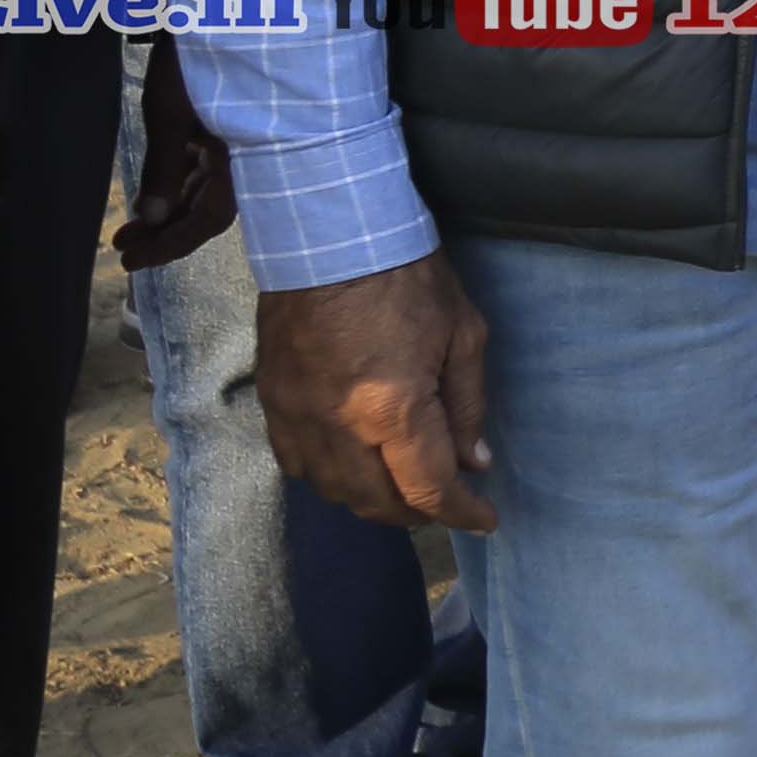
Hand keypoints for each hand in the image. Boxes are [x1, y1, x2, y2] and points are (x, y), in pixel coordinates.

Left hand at [125, 35, 238, 261]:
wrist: (240, 0)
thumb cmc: (204, 52)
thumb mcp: (171, 108)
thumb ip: (163, 165)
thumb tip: (149, 218)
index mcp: (242, 155)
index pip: (207, 219)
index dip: (169, 245)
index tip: (130, 260)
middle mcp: (250, 154)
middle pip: (208, 210)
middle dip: (165, 233)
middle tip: (125, 247)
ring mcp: (244, 139)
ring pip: (206, 190)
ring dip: (169, 210)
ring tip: (131, 227)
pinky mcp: (235, 123)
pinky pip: (209, 167)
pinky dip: (180, 183)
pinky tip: (158, 190)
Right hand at [257, 257, 498, 531]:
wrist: (329, 235)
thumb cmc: (407, 276)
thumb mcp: (463, 335)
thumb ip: (467, 407)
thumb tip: (474, 464)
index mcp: (392, 408)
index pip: (428, 488)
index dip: (461, 514)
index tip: (484, 521)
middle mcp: (338, 425)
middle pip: (377, 503)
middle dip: (418, 514)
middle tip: (446, 505)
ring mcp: (297, 416)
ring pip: (333, 491)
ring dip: (372, 501)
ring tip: (404, 490)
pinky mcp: (272, 401)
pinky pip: (296, 464)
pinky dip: (329, 478)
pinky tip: (353, 467)